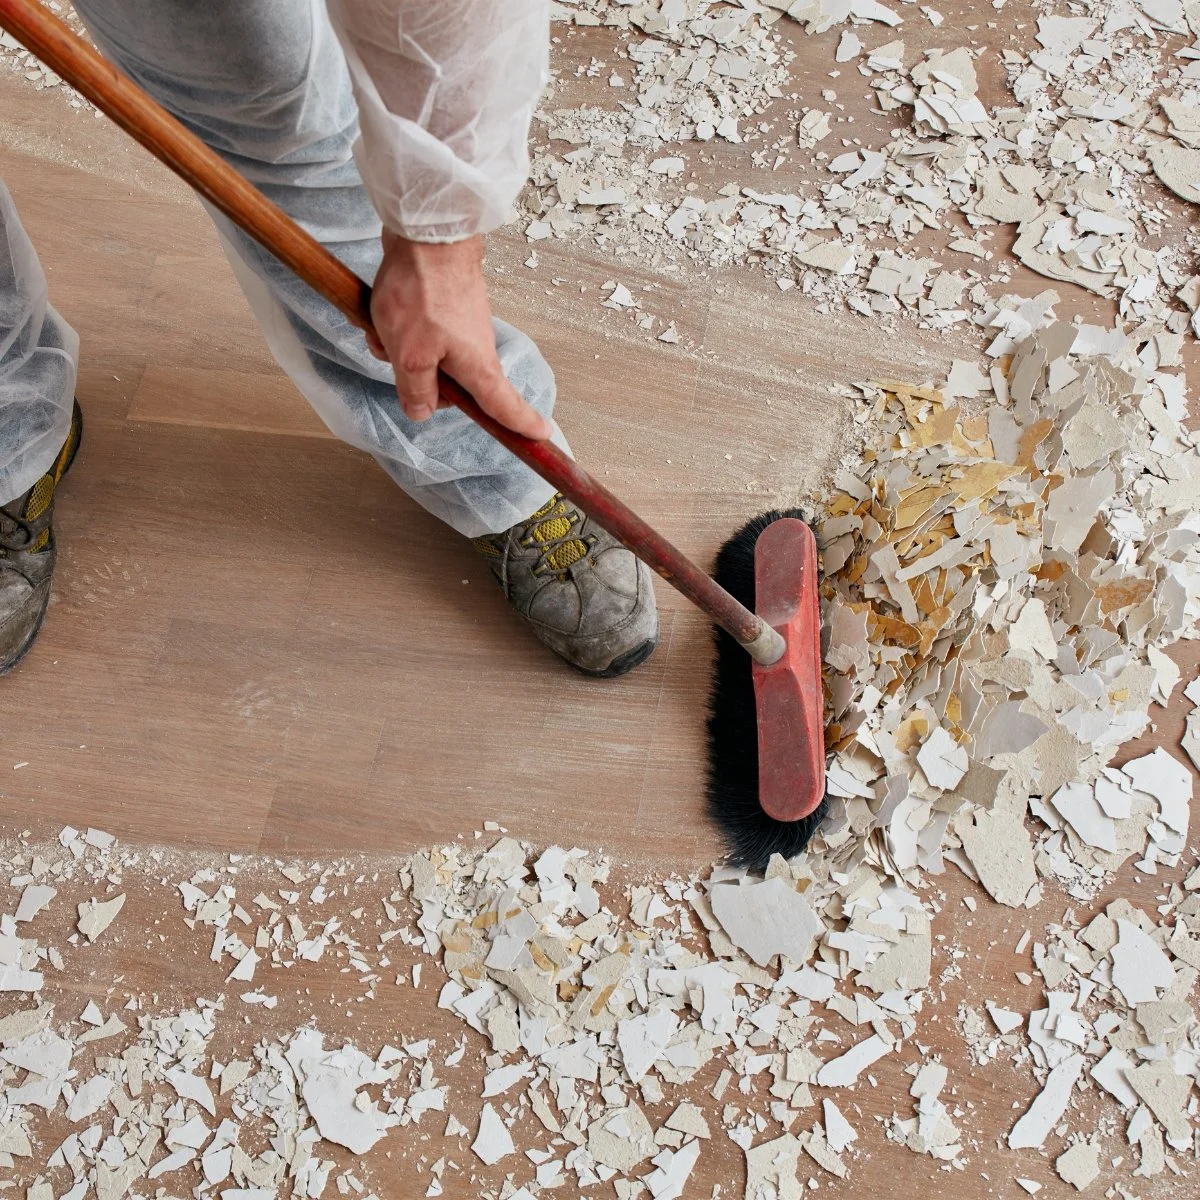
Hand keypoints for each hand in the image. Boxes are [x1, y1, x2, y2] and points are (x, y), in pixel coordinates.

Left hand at [366, 232, 551, 439]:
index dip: (521, 425)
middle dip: (418, 381)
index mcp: (478, 368)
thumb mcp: (410, 355)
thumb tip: (422, 412)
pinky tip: (382, 313)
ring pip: (428, 357)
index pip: (504, 406)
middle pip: (452, 386)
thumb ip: (415, 391)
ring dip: (400, 349)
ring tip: (384, 329)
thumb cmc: (422, 293)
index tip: (540, 437)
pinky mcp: (447, 308)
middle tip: (395, 360)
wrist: (427, 231)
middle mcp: (476, 349)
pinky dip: (399, 328)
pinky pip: (421, 333)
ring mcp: (462, 327)